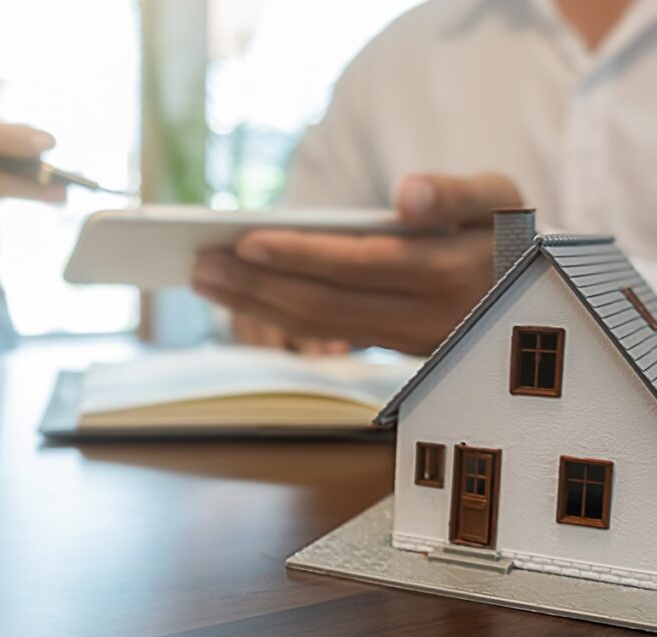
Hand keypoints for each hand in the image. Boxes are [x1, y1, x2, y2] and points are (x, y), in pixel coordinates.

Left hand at [193, 174, 522, 355]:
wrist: (531, 289)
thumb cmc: (503, 228)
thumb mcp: (499, 197)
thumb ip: (456, 193)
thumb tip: (405, 196)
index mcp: (448, 271)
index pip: (361, 264)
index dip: (302, 255)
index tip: (245, 241)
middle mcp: (423, 316)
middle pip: (325, 305)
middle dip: (257, 286)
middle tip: (199, 264)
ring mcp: (403, 341)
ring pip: (318, 328)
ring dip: (255, 306)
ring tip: (204, 279)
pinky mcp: (387, 350)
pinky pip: (324, 337)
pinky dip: (276, 318)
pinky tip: (239, 297)